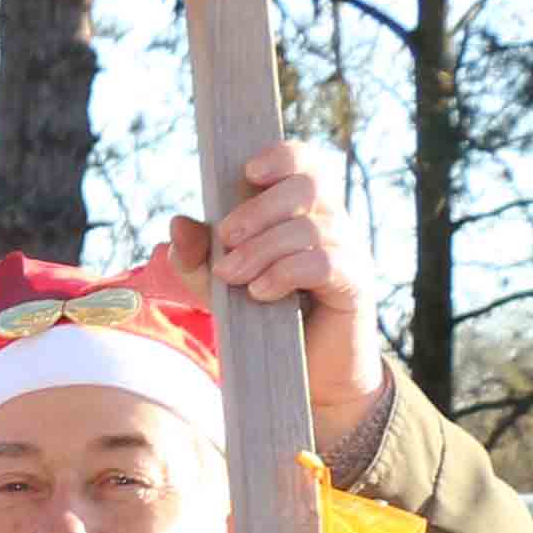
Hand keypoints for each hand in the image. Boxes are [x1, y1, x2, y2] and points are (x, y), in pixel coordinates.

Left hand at [166, 137, 387, 445]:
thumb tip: (177, 223)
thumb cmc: (262, 319)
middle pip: (308, 187)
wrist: (304, 375)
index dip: (281, 157)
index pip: (305, 161)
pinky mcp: (354, 285)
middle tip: (226, 241)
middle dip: (258, 211)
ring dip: (262, 250)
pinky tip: (261, 292)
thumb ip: (196, 257)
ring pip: (310, 228)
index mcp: (304, 210)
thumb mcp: (218, 286)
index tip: (248, 173)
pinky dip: (286, 272)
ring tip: (231, 277)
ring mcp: (349, 251)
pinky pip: (324, 263)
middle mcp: (333, 222)